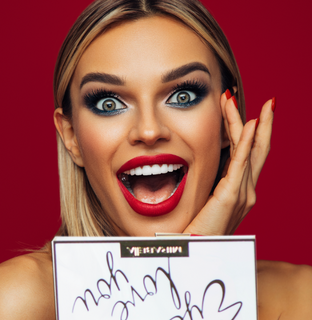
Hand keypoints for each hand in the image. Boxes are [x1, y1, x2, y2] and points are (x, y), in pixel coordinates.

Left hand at [183, 90, 274, 234]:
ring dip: (245, 122)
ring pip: (248, 149)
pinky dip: (247, 142)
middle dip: (257, 121)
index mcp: (240, 189)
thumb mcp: (211, 201)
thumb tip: (210, 167)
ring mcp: (243, 192)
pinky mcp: (231, 195)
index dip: (250, 131)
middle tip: (259, 100)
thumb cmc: (201, 227)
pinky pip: (241, 163)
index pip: (248, 154)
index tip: (245, 110)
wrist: (196, 250)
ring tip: (236, 100)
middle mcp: (247, 189)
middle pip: (255, 148)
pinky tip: (250, 123)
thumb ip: (216, 185)